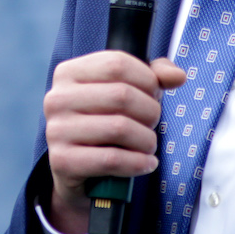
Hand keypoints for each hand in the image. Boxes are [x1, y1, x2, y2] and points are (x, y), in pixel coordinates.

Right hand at [43, 52, 186, 233]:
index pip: (117, 64)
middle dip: (149, 112)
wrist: (76, 169)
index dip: (147, 79)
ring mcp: (56, 130)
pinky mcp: (62, 161)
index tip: (153, 95)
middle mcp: (56, 98)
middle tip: (152, 124)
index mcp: (68, 73)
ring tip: (149, 145)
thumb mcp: (126, 91)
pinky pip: (111, 159)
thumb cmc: (104, 121)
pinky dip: (137, 163)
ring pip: (119, 128)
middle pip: (121, 95)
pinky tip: (146, 163)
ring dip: (146, 140)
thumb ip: (153, 76)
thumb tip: (178, 76)